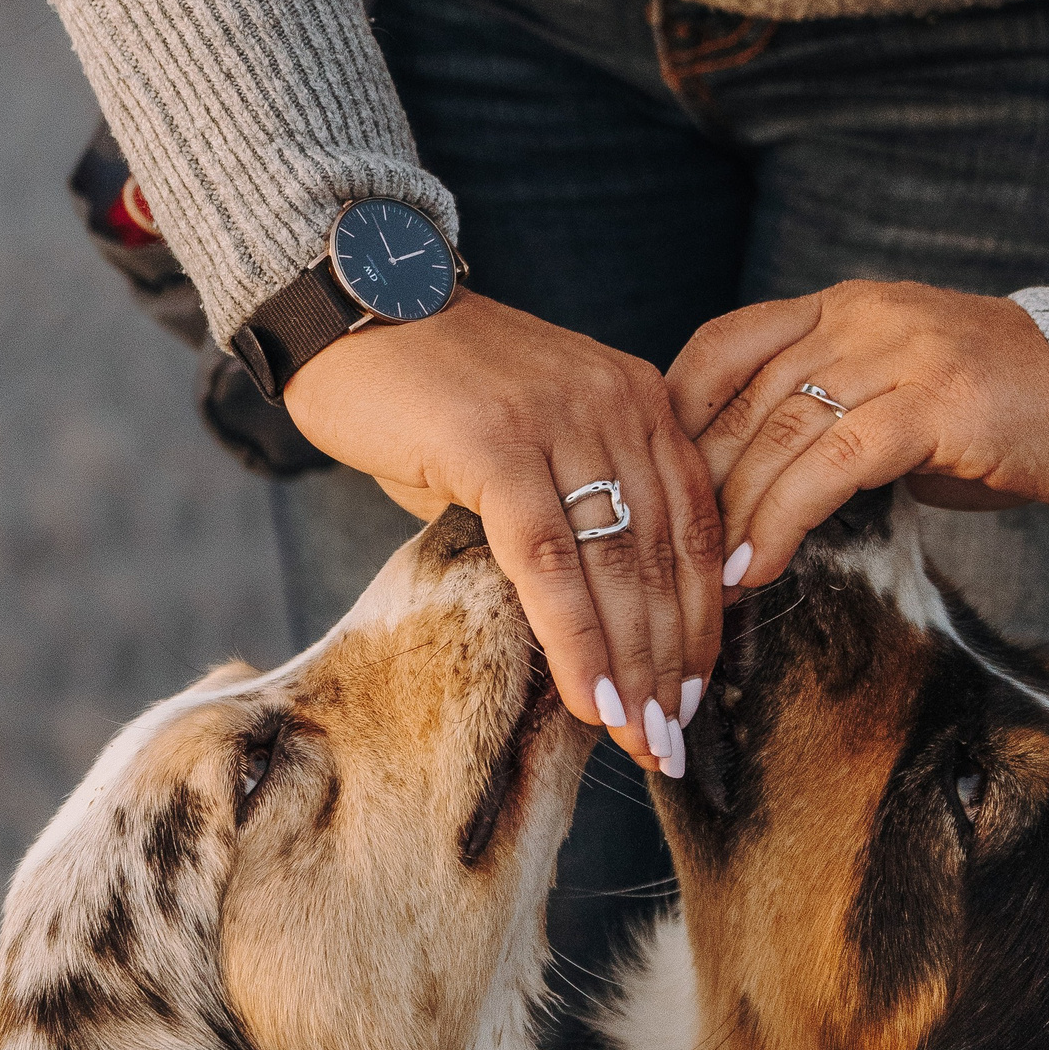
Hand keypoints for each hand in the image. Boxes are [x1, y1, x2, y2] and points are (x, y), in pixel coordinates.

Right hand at [285, 291, 720, 771]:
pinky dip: (575, 639)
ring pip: (619, 567)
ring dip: (633, 668)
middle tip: (670, 743)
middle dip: (672, 665)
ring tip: (639, 741)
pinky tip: (588, 699)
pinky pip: (549, 560)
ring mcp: (562, 420)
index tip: (692, 699)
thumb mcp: (525, 450)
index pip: (695, 532)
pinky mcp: (499, 443)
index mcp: (641, 404)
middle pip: (667, 559)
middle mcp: (618, 406)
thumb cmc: (429, 393)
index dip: (700, 625)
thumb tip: (592, 624)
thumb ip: (569, 517)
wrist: (348, 306)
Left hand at [667, 281, 1048, 590]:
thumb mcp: (907, 405)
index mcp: (845, 309)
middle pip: (741, 402)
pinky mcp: (938, 403)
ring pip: (779, 434)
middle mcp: (863, 318)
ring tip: (706, 583)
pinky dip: (786, 518)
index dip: (675, 418)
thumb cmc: (1014, 413)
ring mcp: (902, 354)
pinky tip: (761, 566)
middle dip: (695, 490)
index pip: (724, 347)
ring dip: (731, 517)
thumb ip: (837, 427)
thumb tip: (761, 498)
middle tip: (665, 563)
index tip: (650, 490)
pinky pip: (835, 463)